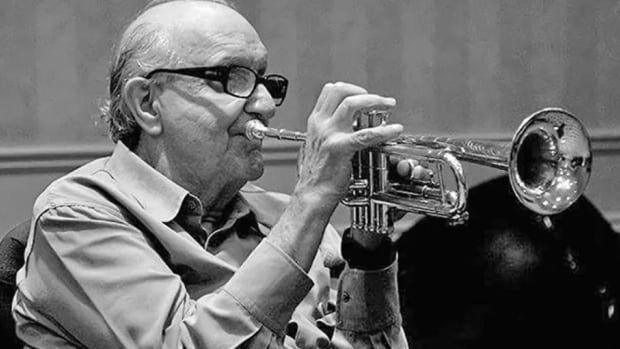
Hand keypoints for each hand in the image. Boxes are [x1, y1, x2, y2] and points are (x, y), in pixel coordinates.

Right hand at [294, 82, 402, 208]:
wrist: (312, 194)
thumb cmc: (318, 175)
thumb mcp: (319, 145)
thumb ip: (332, 132)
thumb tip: (351, 124)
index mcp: (315, 122)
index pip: (330, 91)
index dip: (350, 88)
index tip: (364, 94)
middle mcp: (320, 125)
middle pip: (342, 92)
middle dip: (366, 92)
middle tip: (381, 100)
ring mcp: (329, 135)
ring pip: (352, 104)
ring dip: (375, 101)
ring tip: (389, 105)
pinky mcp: (340, 148)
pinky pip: (366, 134)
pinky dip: (384, 130)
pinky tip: (394, 130)